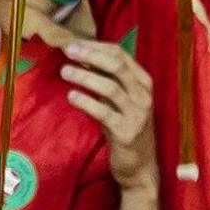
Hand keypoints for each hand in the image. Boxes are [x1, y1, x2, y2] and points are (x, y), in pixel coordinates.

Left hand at [54, 37, 157, 191]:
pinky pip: (104, 113)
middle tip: (67, 51)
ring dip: (85, 76)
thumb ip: (106, 78)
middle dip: (90, 55)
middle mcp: (144, 96)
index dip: (95, 46)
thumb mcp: (119, 99)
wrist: (140, 166)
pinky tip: (71, 96)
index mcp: (143, 82)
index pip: (120, 55)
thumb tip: (80, 53)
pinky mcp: (127, 133)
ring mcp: (138, 114)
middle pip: (117, 66)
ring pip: (110, 87)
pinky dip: (86, 102)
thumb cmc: (125, 126)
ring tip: (64, 71)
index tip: (73, 42)